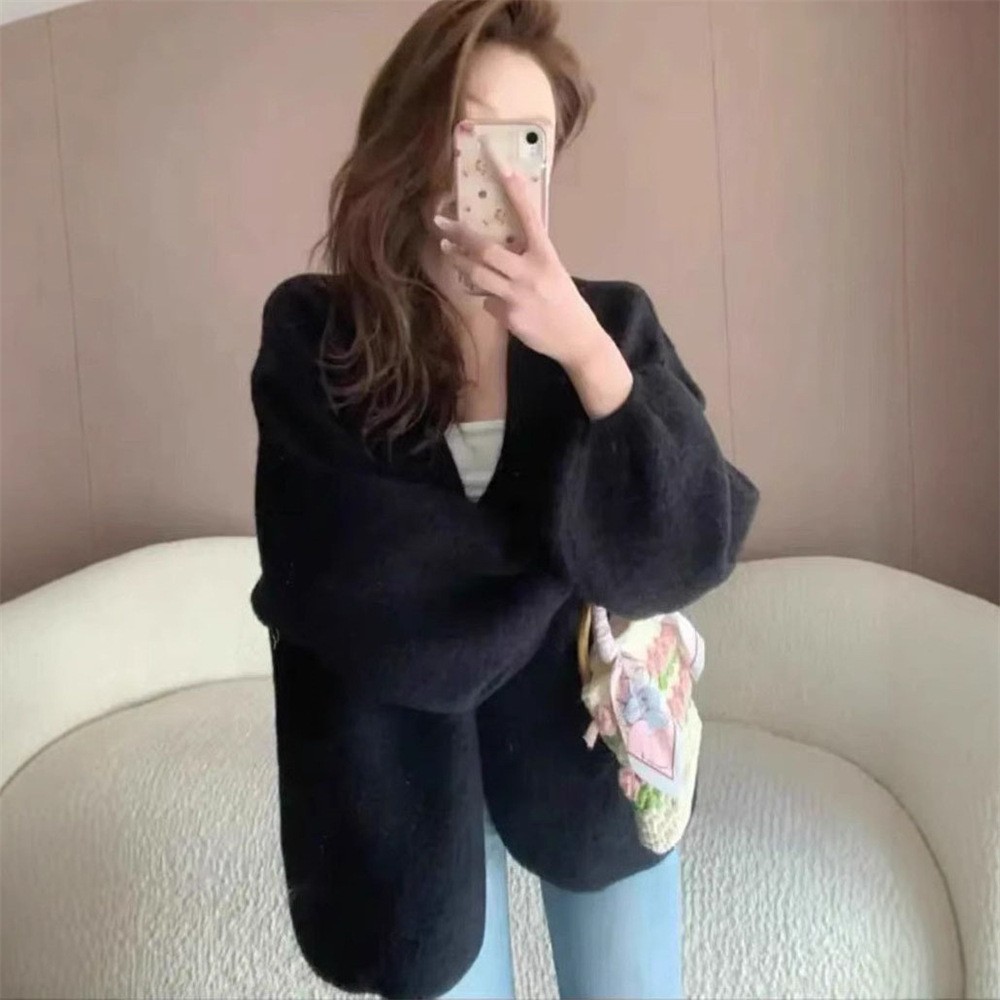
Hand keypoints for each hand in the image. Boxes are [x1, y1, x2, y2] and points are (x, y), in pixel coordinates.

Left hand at [432, 141, 605, 370]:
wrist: (576, 339)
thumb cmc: (564, 301)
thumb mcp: (553, 272)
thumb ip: (530, 258)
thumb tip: (502, 243)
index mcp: (546, 256)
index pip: (530, 218)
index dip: (517, 193)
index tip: (504, 168)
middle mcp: (530, 273)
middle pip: (486, 250)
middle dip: (459, 235)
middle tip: (441, 223)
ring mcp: (517, 296)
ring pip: (477, 275)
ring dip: (458, 261)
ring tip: (447, 250)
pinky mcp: (509, 317)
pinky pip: (487, 301)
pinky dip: (488, 299)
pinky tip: (502, 304)